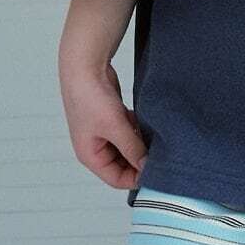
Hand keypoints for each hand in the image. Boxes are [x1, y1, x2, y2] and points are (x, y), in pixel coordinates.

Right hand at [59, 53, 147, 190]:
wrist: (85, 66)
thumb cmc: (90, 97)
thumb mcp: (115, 127)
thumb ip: (132, 148)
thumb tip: (147, 167)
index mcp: (90, 155)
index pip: (116, 179)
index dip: (136, 178)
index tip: (157, 172)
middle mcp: (96, 147)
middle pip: (123, 164)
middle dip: (140, 159)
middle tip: (160, 153)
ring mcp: (104, 132)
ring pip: (128, 147)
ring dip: (140, 143)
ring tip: (153, 136)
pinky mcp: (112, 118)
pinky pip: (128, 132)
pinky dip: (137, 129)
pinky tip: (144, 121)